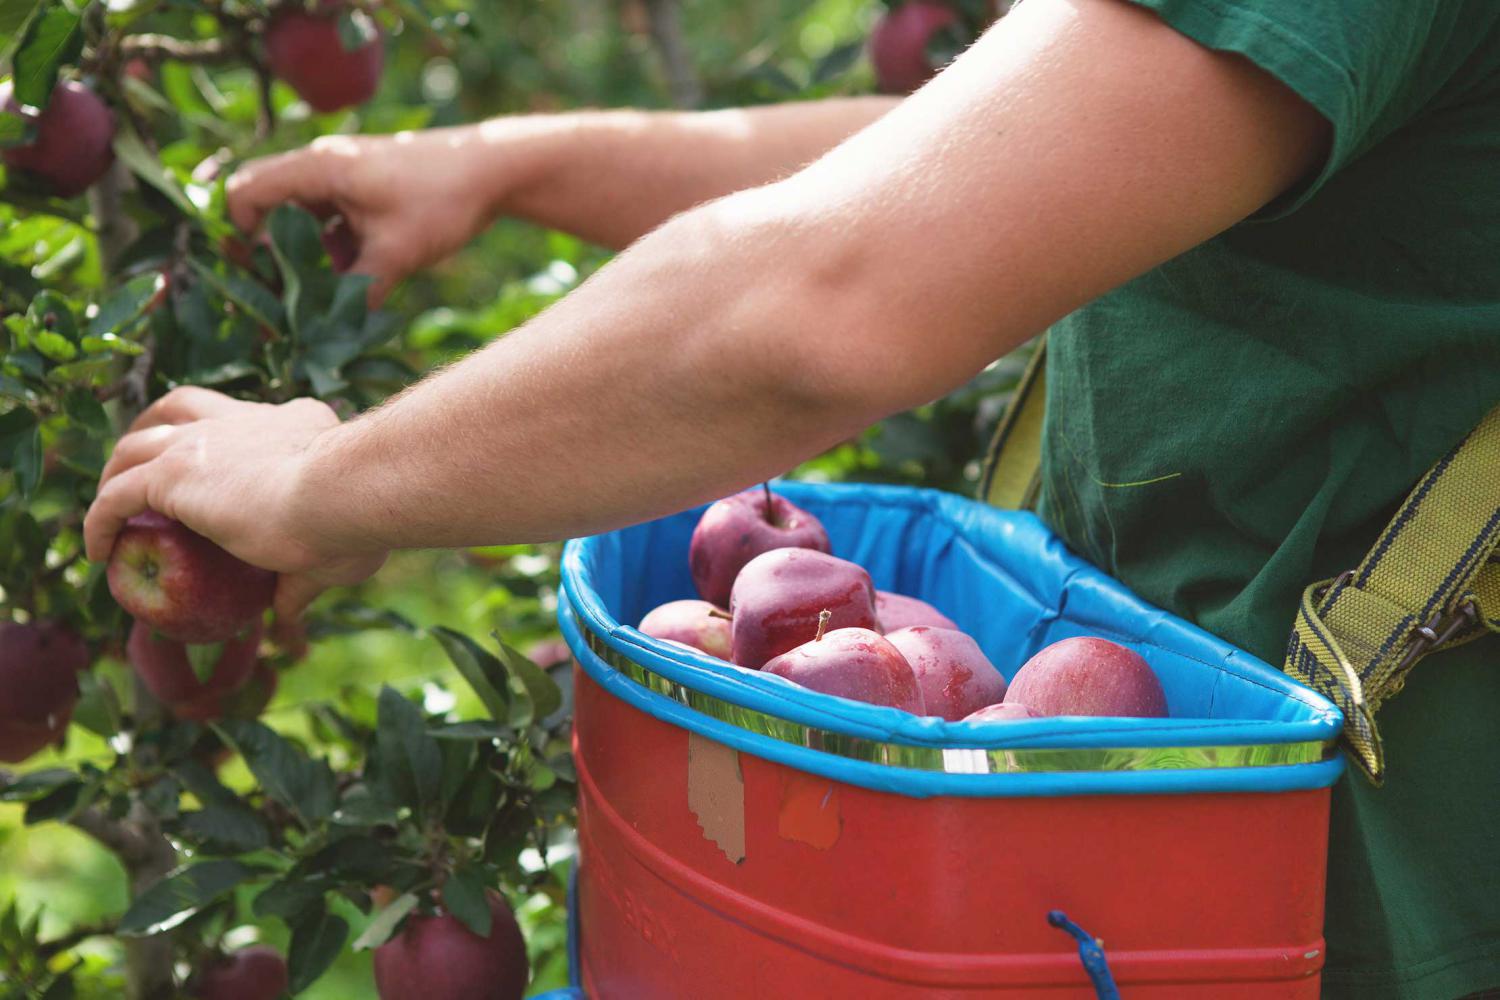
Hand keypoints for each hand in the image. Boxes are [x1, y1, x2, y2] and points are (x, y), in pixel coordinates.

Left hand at [84, 388, 385, 617]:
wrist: (343, 496)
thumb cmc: (357, 522)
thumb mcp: (337, 552)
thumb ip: (302, 581)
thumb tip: (286, 614)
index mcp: (296, 425)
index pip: (252, 421)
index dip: (230, 441)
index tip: (222, 476)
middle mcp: (247, 420)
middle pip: (185, 407)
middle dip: (158, 429)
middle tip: (145, 467)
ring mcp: (206, 440)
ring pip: (140, 442)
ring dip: (118, 469)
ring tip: (109, 502)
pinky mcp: (174, 473)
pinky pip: (118, 495)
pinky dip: (100, 519)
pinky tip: (96, 551)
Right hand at [226, 129, 498, 303]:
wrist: (494, 170)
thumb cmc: (442, 200)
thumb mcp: (395, 254)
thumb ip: (356, 292)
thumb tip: (326, 332)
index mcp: (317, 168)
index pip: (244, 195)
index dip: (238, 237)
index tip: (253, 277)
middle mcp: (321, 166)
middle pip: (267, 208)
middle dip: (268, 252)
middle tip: (279, 295)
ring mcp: (343, 177)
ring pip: (301, 219)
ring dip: (304, 255)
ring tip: (317, 295)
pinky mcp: (364, 191)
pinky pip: (330, 221)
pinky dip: (332, 249)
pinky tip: (353, 279)